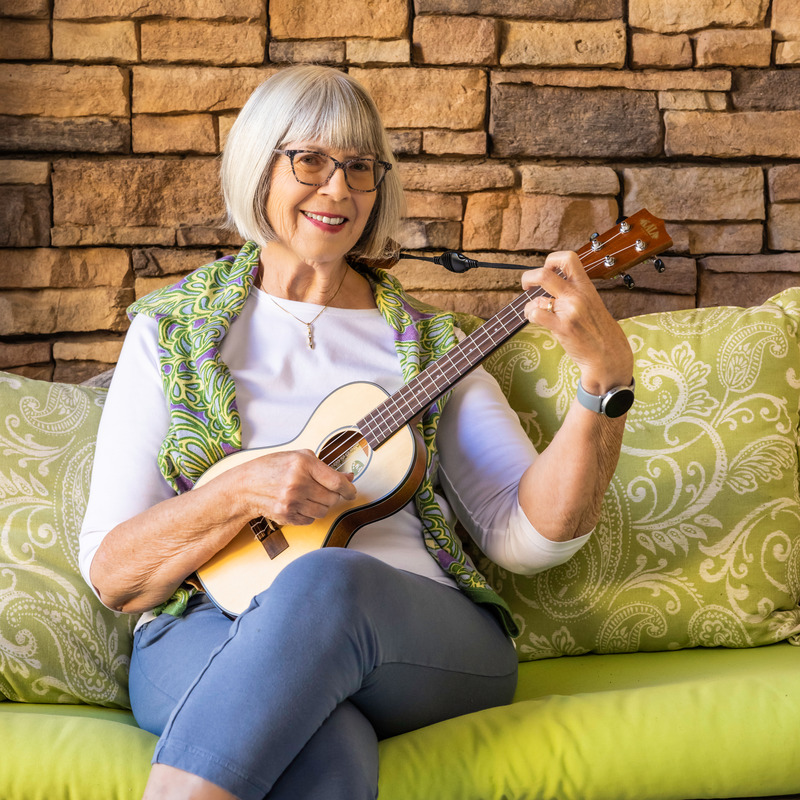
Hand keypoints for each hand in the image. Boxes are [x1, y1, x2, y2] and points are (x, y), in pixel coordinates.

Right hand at [231, 449, 356, 526]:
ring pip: (323, 511)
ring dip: (321, 505)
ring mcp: (291, 501)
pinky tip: (298, 503)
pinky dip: (309, 513)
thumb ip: (325, 468)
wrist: (246, 486)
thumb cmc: (273, 468)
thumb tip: (349, 478)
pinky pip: (311, 520)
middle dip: (332, 496)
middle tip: (323, 490)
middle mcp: (297, 483)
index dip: (349, 489)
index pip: (336, 482)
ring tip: (308, 496)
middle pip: (332, 498)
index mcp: (303, 464)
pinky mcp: (286, 516)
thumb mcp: (299, 457)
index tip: (351, 492)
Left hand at [521, 251, 632, 394]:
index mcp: (586, 287)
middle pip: (545, 274)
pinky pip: (535, 314)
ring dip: (528, 305)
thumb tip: (551, 287)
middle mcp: (577, 295)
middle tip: (526, 286)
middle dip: (528, 277)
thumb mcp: (591, 304)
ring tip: (533, 312)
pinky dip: (530, 316)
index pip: (568, 258)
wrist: (608, 356)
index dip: (551, 260)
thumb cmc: (599, 332)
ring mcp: (569, 311)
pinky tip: (535, 320)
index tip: (546, 270)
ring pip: (536, 298)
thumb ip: (574, 294)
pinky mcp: (562, 327)